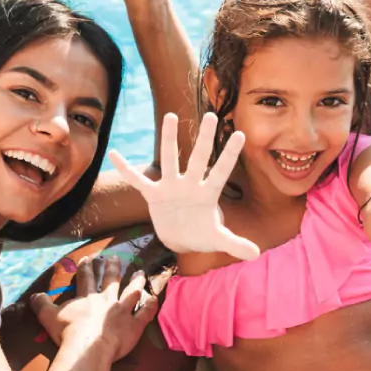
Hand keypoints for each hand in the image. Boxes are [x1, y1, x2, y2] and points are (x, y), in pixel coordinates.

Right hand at [31, 255, 157, 361]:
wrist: (86, 347)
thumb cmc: (67, 332)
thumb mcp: (48, 317)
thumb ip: (42, 304)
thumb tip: (35, 295)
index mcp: (87, 298)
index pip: (86, 278)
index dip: (86, 268)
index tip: (87, 259)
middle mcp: (107, 300)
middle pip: (111, 280)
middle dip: (113, 267)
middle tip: (115, 257)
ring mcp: (122, 311)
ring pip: (132, 292)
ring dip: (136, 281)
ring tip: (140, 273)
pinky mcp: (134, 325)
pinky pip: (146, 313)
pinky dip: (151, 305)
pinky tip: (154, 298)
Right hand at [108, 112, 260, 261]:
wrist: (181, 239)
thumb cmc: (202, 235)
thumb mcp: (218, 240)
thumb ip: (235, 243)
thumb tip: (256, 254)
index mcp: (208, 194)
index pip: (221, 172)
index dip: (229, 155)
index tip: (241, 134)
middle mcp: (190, 185)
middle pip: (198, 158)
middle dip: (205, 139)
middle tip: (212, 116)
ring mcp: (171, 187)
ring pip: (169, 160)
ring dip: (168, 139)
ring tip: (169, 116)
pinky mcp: (154, 195)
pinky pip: (138, 181)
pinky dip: (126, 170)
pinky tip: (114, 154)